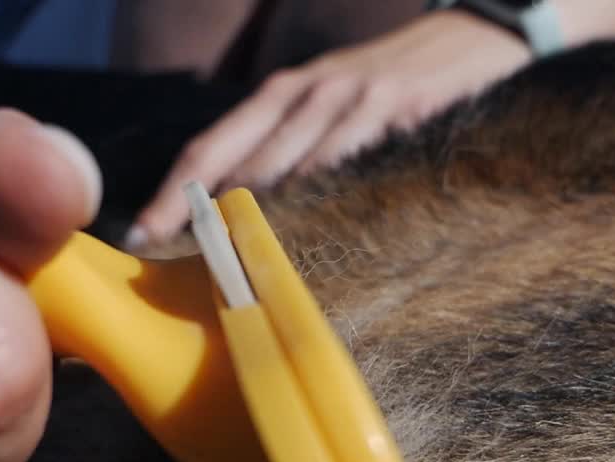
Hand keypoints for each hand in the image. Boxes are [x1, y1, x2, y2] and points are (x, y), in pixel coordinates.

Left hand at [129, 10, 531, 247]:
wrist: (471, 35)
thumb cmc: (385, 84)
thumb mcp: (324, 100)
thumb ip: (281, 145)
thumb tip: (230, 212)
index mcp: (280, 92)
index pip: (210, 147)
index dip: (173, 195)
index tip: (143, 235)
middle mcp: (308, 93)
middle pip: (243, 169)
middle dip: (211, 223)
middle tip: (187, 270)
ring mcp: (354, 101)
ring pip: (295, 176)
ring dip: (265, 227)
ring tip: (242, 272)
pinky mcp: (401, 112)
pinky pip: (357, 170)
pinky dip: (332, 208)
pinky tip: (317, 243)